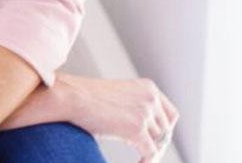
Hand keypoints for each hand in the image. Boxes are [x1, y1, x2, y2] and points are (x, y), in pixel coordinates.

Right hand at [58, 72, 178, 162]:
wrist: (70, 96)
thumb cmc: (87, 98)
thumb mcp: (119, 97)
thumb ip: (136, 108)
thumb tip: (149, 138)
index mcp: (148, 87)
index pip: (171, 115)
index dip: (165, 130)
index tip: (156, 140)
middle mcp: (150, 97)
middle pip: (166, 131)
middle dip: (155, 143)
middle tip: (144, 153)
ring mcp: (144, 112)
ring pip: (158, 142)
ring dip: (149, 152)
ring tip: (138, 158)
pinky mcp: (137, 129)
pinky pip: (151, 154)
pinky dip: (146, 162)